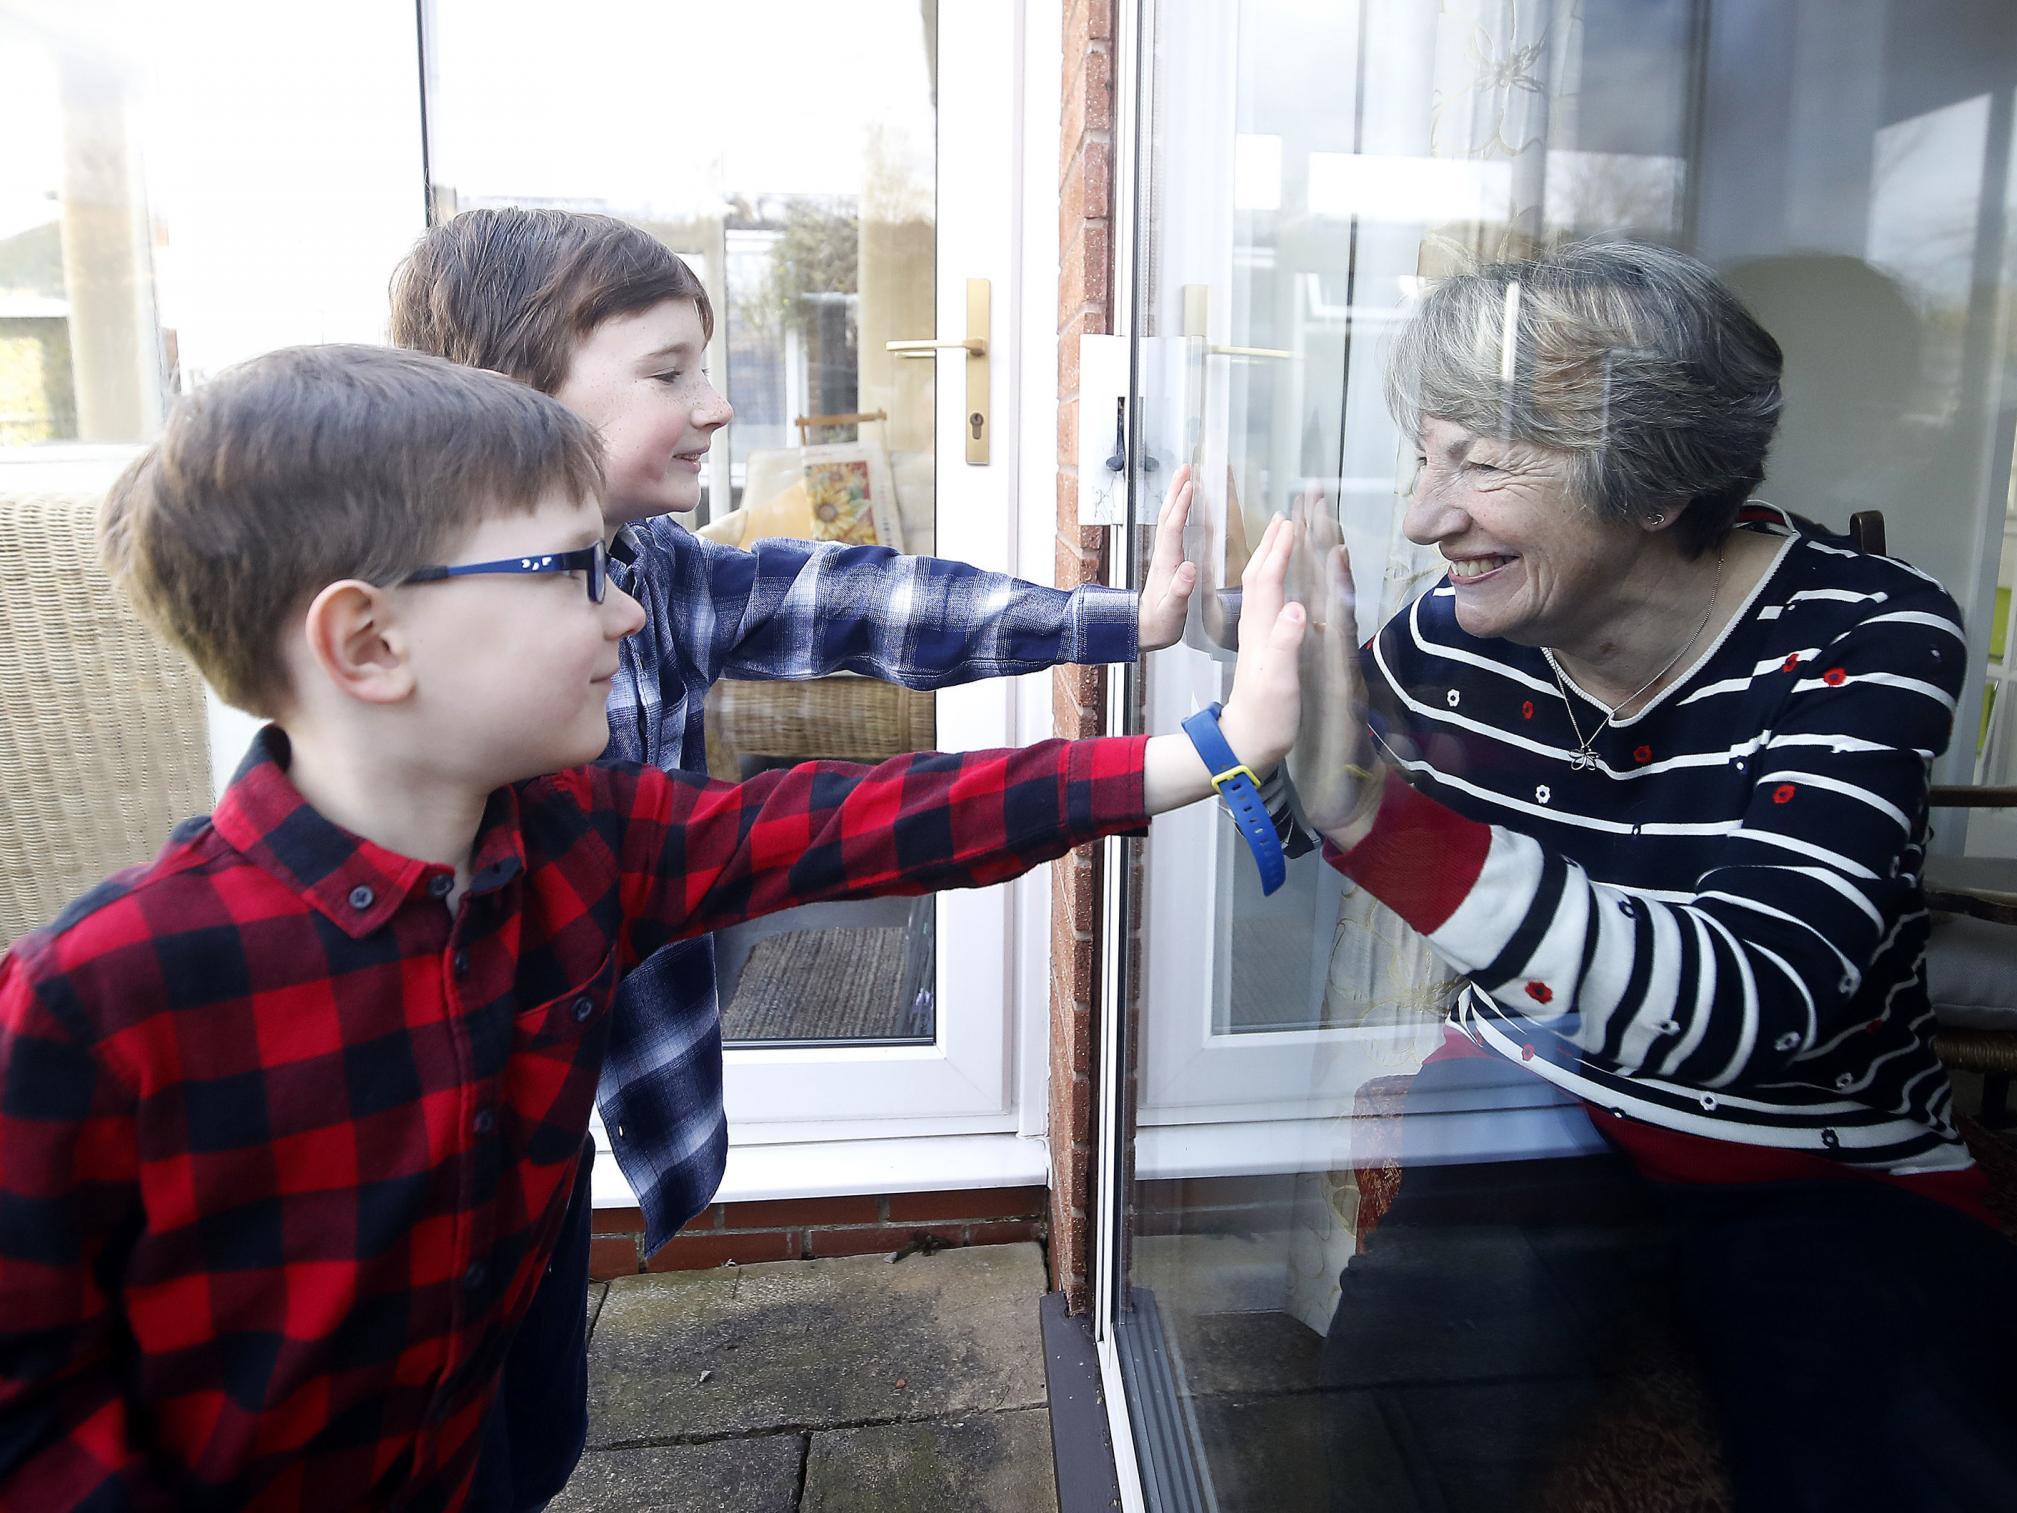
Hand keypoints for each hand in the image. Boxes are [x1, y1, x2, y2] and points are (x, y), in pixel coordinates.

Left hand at [1137, 465, 1198, 650]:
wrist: (1143, 632)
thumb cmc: (1158, 625)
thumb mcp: (1171, 612)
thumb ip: (1179, 591)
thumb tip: (1189, 568)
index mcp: (1167, 565)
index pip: (1173, 527)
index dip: (1181, 505)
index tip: (1190, 484)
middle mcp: (1164, 557)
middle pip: (1168, 516)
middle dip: (1176, 491)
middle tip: (1186, 468)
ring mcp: (1164, 558)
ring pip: (1168, 520)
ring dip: (1176, 497)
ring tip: (1185, 479)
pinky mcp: (1167, 562)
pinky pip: (1173, 530)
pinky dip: (1178, 513)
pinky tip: (1184, 509)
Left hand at [1216, 515, 1306, 772]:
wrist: (1247, 744)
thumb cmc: (1266, 717)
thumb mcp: (1279, 682)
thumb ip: (1286, 644)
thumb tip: (1297, 607)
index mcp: (1260, 630)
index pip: (1267, 580)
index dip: (1278, 551)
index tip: (1288, 522)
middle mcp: (1255, 628)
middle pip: (1260, 576)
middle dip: (1271, 544)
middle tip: (1283, 515)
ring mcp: (1258, 637)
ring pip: (1261, 588)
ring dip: (1270, 558)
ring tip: (1280, 536)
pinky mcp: (1263, 648)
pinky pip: (1267, 604)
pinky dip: (1275, 583)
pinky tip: (1282, 583)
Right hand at [1285, 500, 1381, 839]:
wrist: (1330, 798)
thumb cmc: (1315, 761)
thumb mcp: (1313, 709)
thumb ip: (1298, 656)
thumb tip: (1299, 611)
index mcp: (1328, 654)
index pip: (1325, 590)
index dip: (1318, 553)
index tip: (1315, 515)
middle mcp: (1330, 653)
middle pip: (1323, 584)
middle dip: (1316, 540)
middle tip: (1312, 497)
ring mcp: (1326, 663)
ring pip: (1322, 598)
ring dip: (1316, 559)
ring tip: (1310, 521)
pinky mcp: (1324, 676)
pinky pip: (1321, 624)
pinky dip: (1318, 595)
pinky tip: (1312, 578)